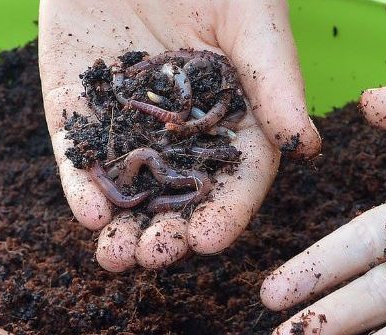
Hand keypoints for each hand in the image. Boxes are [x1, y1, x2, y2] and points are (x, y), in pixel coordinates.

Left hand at [39, 0, 320, 270]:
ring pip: (126, 186)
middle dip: (167, 232)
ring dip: (122, 226)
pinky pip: (77, 152)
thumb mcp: (253, 16)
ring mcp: (127, 119)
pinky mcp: (77, 103)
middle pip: (177, 195)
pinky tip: (87, 214)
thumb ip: (275, 81)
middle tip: (155, 255)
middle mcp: (181, 128)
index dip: (224, 213)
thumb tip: (308, 147)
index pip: (235, 178)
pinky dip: (81, 184)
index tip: (208, 241)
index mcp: (235, 114)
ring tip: (116, 258)